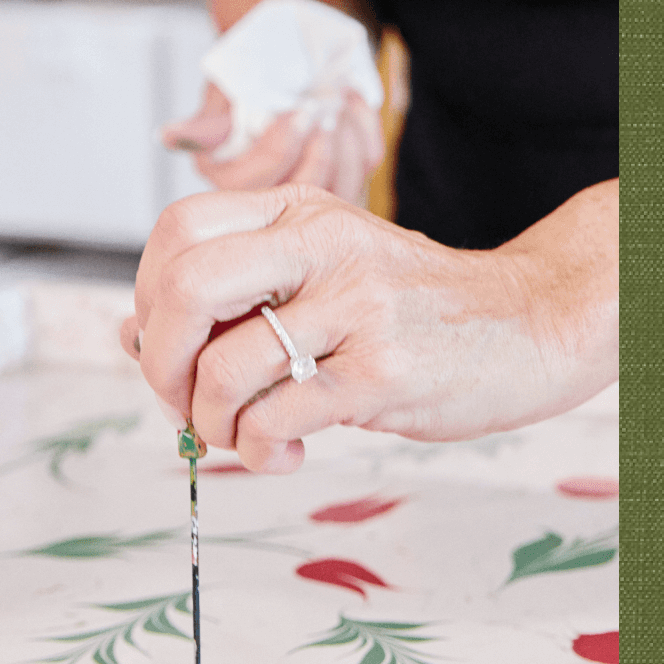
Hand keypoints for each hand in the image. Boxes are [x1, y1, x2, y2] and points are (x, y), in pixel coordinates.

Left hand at [120, 181, 617, 472]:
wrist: (534, 324)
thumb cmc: (421, 309)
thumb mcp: (331, 271)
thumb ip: (243, 293)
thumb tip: (130, 334)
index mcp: (304, 210)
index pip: (178, 231)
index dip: (149, 297)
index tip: (171, 346)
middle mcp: (325, 245)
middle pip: (185, 286)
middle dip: (159, 361)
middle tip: (181, 399)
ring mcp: (357, 306)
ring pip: (225, 366)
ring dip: (211, 421)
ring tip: (242, 436)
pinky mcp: (383, 371)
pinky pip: (277, 418)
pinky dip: (259, 450)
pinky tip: (285, 452)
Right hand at [161, 83, 385, 204]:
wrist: (297, 41)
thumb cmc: (257, 62)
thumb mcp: (228, 87)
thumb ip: (211, 118)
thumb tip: (173, 137)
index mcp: (227, 175)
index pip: (252, 186)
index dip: (279, 151)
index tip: (298, 111)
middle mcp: (269, 190)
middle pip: (300, 197)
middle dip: (320, 152)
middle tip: (324, 108)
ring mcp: (312, 186)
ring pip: (340, 189)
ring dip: (345, 139)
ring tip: (337, 99)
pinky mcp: (347, 173)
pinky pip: (366, 165)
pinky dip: (364, 129)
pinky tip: (351, 101)